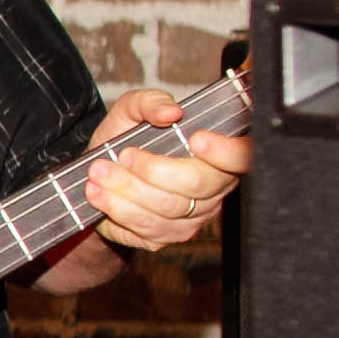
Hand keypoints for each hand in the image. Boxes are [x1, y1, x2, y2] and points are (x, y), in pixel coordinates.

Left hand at [80, 88, 250, 253]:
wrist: (96, 177)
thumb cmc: (125, 141)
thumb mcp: (132, 111)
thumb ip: (150, 102)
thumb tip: (170, 111)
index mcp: (216, 153)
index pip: (242, 156)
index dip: (225, 151)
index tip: (196, 138)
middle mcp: (213, 186)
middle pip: (198, 183)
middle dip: (154, 170)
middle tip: (123, 156)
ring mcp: (193, 215)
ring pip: (168, 207)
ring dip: (127, 189)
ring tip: (99, 172)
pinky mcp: (168, 235)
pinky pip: (147, 226)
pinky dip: (118, 208)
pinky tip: (98, 194)